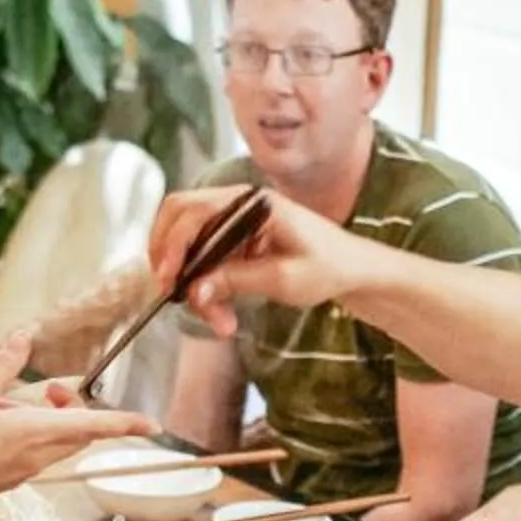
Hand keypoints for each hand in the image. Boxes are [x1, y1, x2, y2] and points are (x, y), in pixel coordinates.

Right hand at [0, 331, 155, 520]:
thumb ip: (3, 366)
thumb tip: (25, 335)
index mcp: (35, 432)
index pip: (95, 426)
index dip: (127, 424)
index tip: (152, 424)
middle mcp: (39, 455)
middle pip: (80, 431)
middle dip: (75, 406)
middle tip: (46, 388)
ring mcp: (28, 471)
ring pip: (60, 441)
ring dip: (49, 419)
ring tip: (5, 406)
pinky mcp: (15, 478)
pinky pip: (39, 452)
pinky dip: (32, 433)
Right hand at [147, 188, 364, 335]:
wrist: (351, 268)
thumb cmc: (329, 267)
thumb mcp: (285, 280)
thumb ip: (238, 281)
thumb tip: (196, 289)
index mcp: (254, 202)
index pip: (196, 212)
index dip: (174, 246)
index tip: (168, 278)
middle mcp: (239, 202)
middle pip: (180, 215)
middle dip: (169, 256)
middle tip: (171, 292)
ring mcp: (234, 218)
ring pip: (187, 239)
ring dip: (190, 278)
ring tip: (216, 318)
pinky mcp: (233, 237)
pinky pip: (203, 254)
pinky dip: (203, 283)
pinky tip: (221, 311)